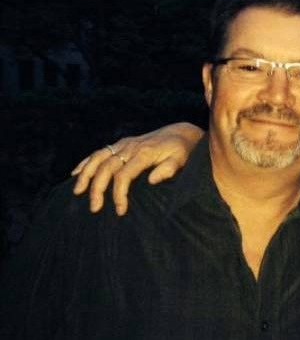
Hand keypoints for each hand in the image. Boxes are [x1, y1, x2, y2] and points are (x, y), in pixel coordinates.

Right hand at [71, 122, 204, 214]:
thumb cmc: (181, 150)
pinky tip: (75, 173)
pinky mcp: (122, 143)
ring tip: (77, 192)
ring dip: (86, 175)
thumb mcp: (180, 160)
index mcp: (144, 154)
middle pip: (106, 167)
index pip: (124, 175)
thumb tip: (152, 180)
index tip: (120, 210)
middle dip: (98, 189)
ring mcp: (125, 144)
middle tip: (95, 208)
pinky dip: (86, 162)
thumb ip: (168, 169)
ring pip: (98, 158)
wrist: (181, 133)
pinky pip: (100, 152)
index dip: (119, 194)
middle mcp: (131, 147)